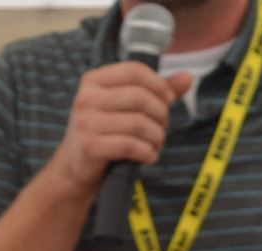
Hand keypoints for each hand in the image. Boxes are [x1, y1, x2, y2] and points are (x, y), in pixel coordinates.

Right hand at [51, 63, 195, 197]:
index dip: (158, 84)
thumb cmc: (104, 132)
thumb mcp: (125, 107)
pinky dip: (146, 152)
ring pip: (138, 123)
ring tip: (156, 143)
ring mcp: (85, 123)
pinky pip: (130, 145)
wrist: (74, 169)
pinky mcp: (89, 146)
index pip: (134, 71)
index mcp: (93, 81)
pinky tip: (148, 156)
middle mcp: (85, 99)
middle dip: (160, 114)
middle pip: (139, 97)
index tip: (168, 100)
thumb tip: (187, 78)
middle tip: (162, 127)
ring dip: (156, 136)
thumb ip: (155, 91)